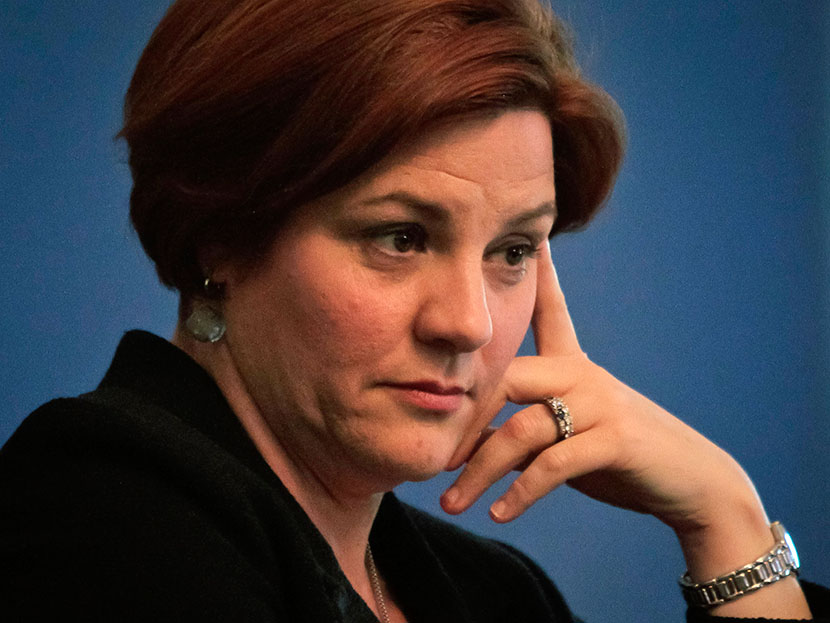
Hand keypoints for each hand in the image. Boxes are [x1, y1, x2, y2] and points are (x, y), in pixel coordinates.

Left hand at [439, 241, 811, 617]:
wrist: (691, 482)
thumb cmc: (622, 456)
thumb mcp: (568, 435)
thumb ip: (522, 430)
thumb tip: (464, 443)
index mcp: (574, 365)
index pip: (551, 312)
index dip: (539, 276)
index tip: (528, 239)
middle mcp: (584, 374)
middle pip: (505, 380)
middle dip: (462, 420)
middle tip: (430, 457)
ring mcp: (601, 403)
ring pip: (521, 431)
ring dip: (481, 472)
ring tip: (451, 501)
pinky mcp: (615, 439)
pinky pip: (552, 465)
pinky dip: (520, 493)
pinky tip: (498, 513)